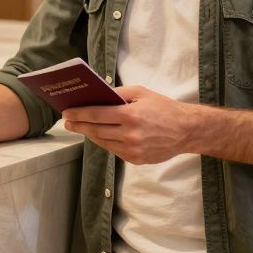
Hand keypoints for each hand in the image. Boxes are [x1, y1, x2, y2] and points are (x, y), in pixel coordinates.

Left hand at [61, 85, 197, 164]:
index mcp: (131, 115)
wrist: (186, 130)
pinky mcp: (136, 159)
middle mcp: (130, 134)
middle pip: (96, 130)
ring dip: (89, 135)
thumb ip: (118, 94)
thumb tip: (96, 97)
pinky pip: (114, 150)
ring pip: (103, 142)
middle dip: (79, 125)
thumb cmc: (163, 108)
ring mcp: (133, 150)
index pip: (96, 114)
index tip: (67, 112)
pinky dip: (104, 142)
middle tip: (67, 121)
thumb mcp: (141, 93)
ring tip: (79, 127)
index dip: (79, 114)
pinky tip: (97, 135)